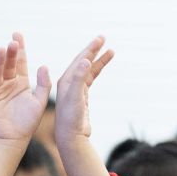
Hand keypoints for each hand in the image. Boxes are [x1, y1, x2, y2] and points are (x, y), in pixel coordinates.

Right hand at [0, 33, 50, 143]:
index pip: (20, 61)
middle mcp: (7, 83)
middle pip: (8, 64)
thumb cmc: (28, 122)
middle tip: (12, 43)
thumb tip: (43, 66)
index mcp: (21, 82)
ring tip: (0, 49)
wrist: (14, 138)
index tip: (18, 35)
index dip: (19, 49)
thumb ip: (43, 85)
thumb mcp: (40, 102)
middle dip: (10, 53)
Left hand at [52, 36, 113, 150]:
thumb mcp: (75, 97)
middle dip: (93, 50)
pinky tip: (101, 67)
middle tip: (103, 38)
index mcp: (66, 81)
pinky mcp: (81, 98)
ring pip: (88, 71)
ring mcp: (75, 90)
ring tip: (110, 51)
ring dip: (98, 61)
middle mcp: (69, 83)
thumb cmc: (70, 118)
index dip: (90, 49)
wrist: (71, 137)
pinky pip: (90, 80)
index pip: (80, 60)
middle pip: (83, 62)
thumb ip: (80, 78)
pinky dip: (96, 72)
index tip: (100, 38)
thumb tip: (86, 60)